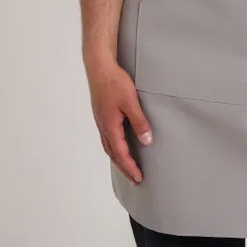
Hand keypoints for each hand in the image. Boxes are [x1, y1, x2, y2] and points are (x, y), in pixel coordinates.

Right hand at [87, 58, 152, 185]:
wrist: (99, 67)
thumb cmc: (114, 82)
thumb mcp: (131, 102)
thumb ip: (139, 122)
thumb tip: (146, 141)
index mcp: (110, 127)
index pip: (121, 154)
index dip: (130, 167)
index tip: (139, 178)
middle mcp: (103, 127)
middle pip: (113, 154)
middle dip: (124, 167)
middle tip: (135, 179)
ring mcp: (101, 121)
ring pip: (109, 146)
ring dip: (118, 159)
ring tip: (127, 166)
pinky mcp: (101, 115)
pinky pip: (107, 138)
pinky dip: (114, 147)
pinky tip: (119, 144)